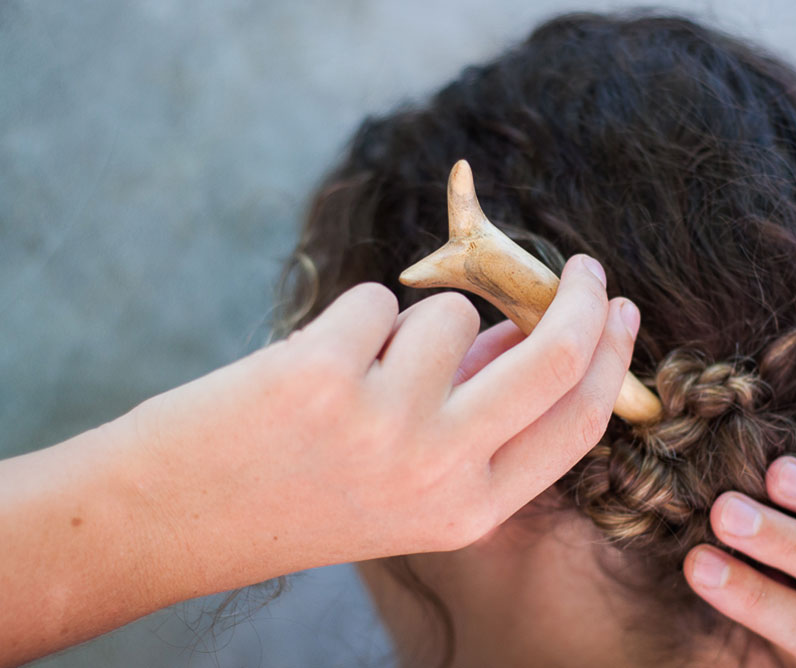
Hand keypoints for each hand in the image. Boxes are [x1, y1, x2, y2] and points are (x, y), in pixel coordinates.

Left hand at [130, 254, 638, 588]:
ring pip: (449, 313)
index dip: (609, 356)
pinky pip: (378, 299)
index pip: (578, 422)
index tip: (617, 308)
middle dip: (576, 296)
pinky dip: (351, 319)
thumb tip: (527, 329)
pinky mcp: (325, 371)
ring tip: (351, 372)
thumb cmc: (300, 495)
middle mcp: (439, 470)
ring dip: (410, 325)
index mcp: (470, 508)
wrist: (175, 518)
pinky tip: (309, 367)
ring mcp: (384, 421)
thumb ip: (477, 416)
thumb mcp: (408, 486)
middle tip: (578, 262)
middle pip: (552, 356)